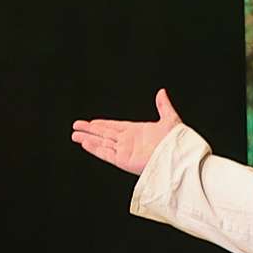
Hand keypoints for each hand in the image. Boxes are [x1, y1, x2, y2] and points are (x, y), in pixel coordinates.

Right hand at [70, 89, 185, 176]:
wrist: (178, 158)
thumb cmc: (177, 141)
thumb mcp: (170, 119)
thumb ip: (163, 106)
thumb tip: (161, 92)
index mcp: (138, 131)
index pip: (115, 126)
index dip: (102, 124)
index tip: (91, 122)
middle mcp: (129, 142)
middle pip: (104, 134)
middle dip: (90, 130)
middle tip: (76, 126)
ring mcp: (125, 151)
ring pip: (101, 143)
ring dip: (88, 139)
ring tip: (74, 135)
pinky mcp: (124, 160)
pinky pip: (106, 153)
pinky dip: (95, 149)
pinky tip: (85, 143)